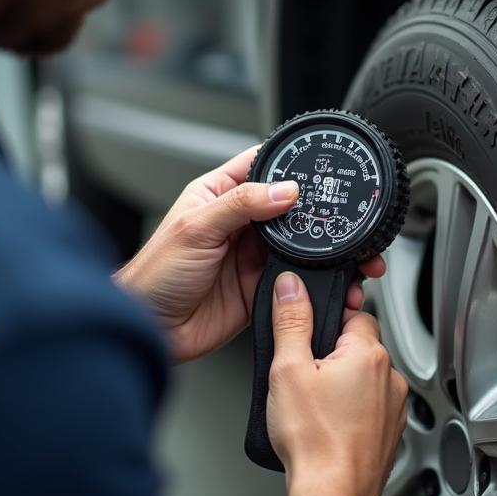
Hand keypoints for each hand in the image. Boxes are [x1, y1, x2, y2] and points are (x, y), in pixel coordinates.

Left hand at [115, 147, 384, 361]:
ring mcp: (252, 255)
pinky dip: (316, 278)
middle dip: (316, 208)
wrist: (151, 330)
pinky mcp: (261, 287)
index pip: (261, 167)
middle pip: (288, 207)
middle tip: (343, 210)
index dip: (288, 164)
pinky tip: (328, 275)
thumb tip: (284, 189)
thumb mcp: (196, 227)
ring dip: (321, 245)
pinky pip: (296, 278)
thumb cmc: (155, 274)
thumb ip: (241, 204)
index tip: (317, 165)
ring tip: (345, 246)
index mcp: (220, 195)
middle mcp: (240, 223)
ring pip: (299, 243)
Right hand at [267, 272, 408, 495]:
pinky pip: (371, 408)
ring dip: (345, 384)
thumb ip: (291, 321)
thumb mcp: (288, 370)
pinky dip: (352, 412)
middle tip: (306, 375)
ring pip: (366, 379)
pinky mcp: (390, 435)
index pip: (355, 313)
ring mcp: (394, 409)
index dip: (329, 321)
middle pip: (361, 346)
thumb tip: (292, 287)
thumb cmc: (313, 441)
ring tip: (315, 406)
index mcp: (369, 354)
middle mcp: (391, 378)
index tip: (310, 336)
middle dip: (334, 355)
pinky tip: (328, 427)